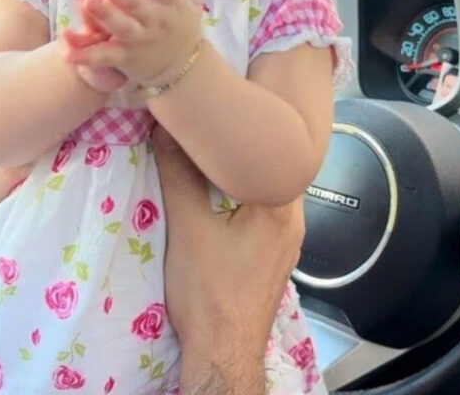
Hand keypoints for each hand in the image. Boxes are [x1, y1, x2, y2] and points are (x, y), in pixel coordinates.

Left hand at [64, 0, 218, 85]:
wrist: (182, 70)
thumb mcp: (192, 0)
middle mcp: (154, 21)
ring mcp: (138, 40)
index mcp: (170, 4)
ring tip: (87, 2)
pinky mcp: (125, 58)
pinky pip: (103, 57)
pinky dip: (84, 55)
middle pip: (135, 3)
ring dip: (103, 16)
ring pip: (119, 28)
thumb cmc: (181, 26)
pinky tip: (66, 52)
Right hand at [152, 126, 304, 390]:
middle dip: (244, 147)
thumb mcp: (188, 226)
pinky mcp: (274, 255)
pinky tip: (222, 194)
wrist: (222, 352)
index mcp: (281, 205)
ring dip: (243, 172)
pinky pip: (264, 209)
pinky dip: (244, 194)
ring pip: (268, 188)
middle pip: (273, 166)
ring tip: (215, 153)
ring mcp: (287, 240)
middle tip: (217, 125)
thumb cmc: (210, 291)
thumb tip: (165, 129)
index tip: (228, 107)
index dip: (249, 126)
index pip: (272, 149)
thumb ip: (178, 174)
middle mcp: (294, 219)